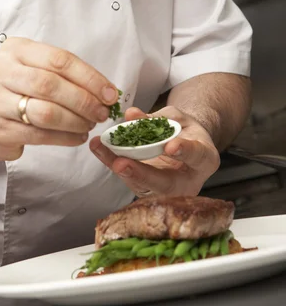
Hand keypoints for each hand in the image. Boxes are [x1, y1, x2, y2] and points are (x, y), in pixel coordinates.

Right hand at [0, 38, 117, 161]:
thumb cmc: (14, 90)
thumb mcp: (32, 68)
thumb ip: (62, 73)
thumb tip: (105, 90)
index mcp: (15, 50)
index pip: (58, 60)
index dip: (89, 77)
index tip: (109, 93)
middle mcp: (0, 71)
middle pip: (51, 85)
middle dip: (83, 100)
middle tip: (101, 112)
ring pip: (45, 112)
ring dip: (75, 121)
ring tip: (89, 124)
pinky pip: (39, 135)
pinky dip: (65, 138)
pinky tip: (77, 136)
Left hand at [90, 106, 219, 196]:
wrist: (186, 145)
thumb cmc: (186, 130)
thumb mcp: (177, 117)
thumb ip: (157, 117)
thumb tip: (131, 115)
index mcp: (205, 159)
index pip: (196, 157)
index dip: (184, 152)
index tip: (171, 146)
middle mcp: (188, 181)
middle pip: (165, 183)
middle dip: (141, 173)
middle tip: (122, 163)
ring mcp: (168, 190)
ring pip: (142, 184)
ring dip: (119, 167)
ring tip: (101, 149)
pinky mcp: (149, 189)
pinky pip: (130, 179)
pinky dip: (112, 163)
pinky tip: (99, 149)